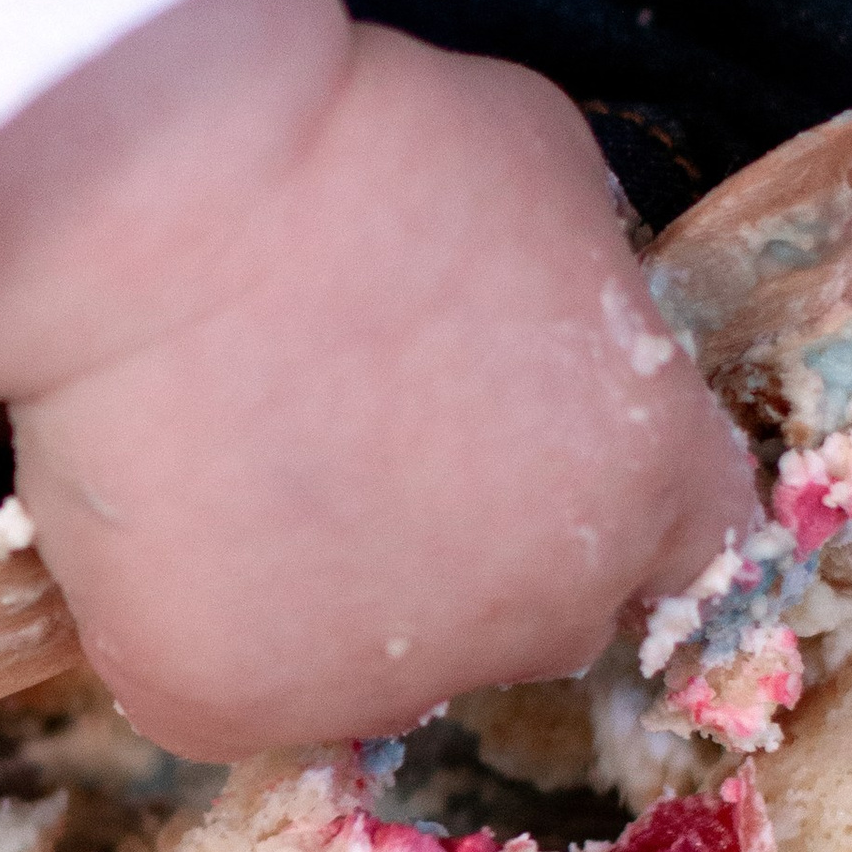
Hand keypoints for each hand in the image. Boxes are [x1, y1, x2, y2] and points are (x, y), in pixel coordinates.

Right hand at [0, 0, 754, 754]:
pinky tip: (160, 512)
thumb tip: (526, 332)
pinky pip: (227, 680)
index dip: (608, 501)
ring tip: (245, 472)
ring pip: (375, 669)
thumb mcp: (548, 183)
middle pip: (536, 616)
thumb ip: (571, 308)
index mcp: (647, 478)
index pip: (692, 550)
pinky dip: (194, 616)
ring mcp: (379, 677)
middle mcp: (541, 611)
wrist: (160, 206)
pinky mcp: (221, 704)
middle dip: (473, 553)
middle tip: (364, 444)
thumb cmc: (361, 147)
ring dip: (337, 601)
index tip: (540, 465)